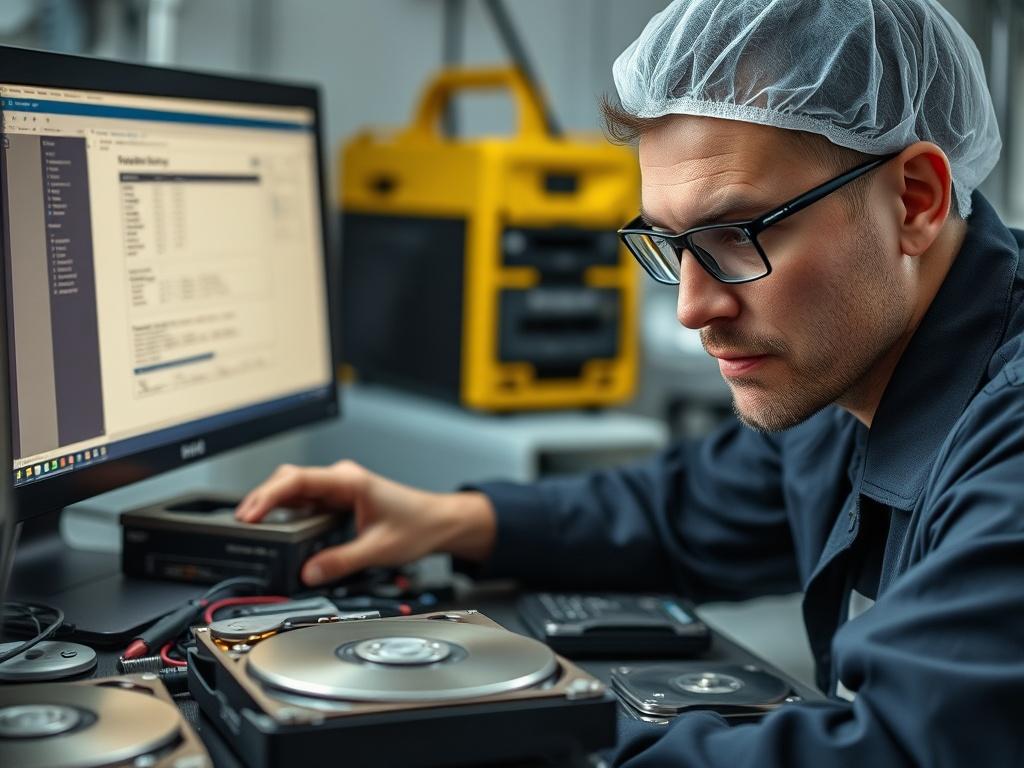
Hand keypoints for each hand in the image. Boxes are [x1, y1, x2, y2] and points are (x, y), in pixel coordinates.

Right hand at [235, 460, 495, 586]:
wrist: (440, 521)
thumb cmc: (419, 524)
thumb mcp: (379, 549)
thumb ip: (342, 561)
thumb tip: (309, 573)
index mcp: (349, 481)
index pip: (298, 480)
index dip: (268, 496)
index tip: (250, 514)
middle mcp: (341, 479)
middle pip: (290, 481)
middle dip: (263, 499)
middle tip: (243, 524)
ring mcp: (339, 488)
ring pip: (295, 490)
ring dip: (274, 506)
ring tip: (253, 527)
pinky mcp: (339, 500)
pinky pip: (306, 502)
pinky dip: (289, 513)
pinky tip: (279, 528)